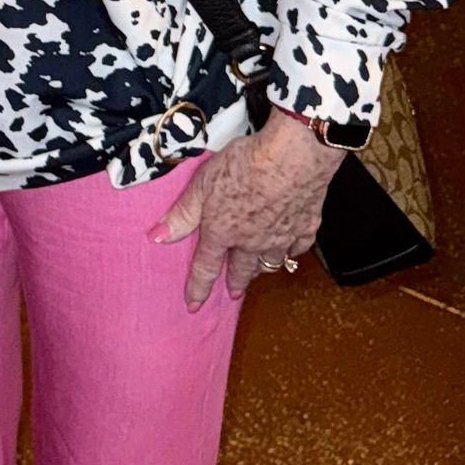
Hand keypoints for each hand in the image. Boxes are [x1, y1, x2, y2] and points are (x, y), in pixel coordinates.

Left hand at [152, 110, 338, 308]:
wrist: (293, 158)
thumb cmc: (245, 165)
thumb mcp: (202, 184)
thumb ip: (182, 214)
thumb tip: (157, 238)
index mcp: (223, 232)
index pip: (205, 266)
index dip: (198, 287)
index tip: (193, 305)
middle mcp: (252, 241)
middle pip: (242, 269)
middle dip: (235, 282)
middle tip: (232, 293)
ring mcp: (282, 236)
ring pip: (271, 262)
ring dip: (261, 270)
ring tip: (256, 273)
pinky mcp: (306, 225)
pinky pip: (298, 247)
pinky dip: (292, 252)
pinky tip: (290, 250)